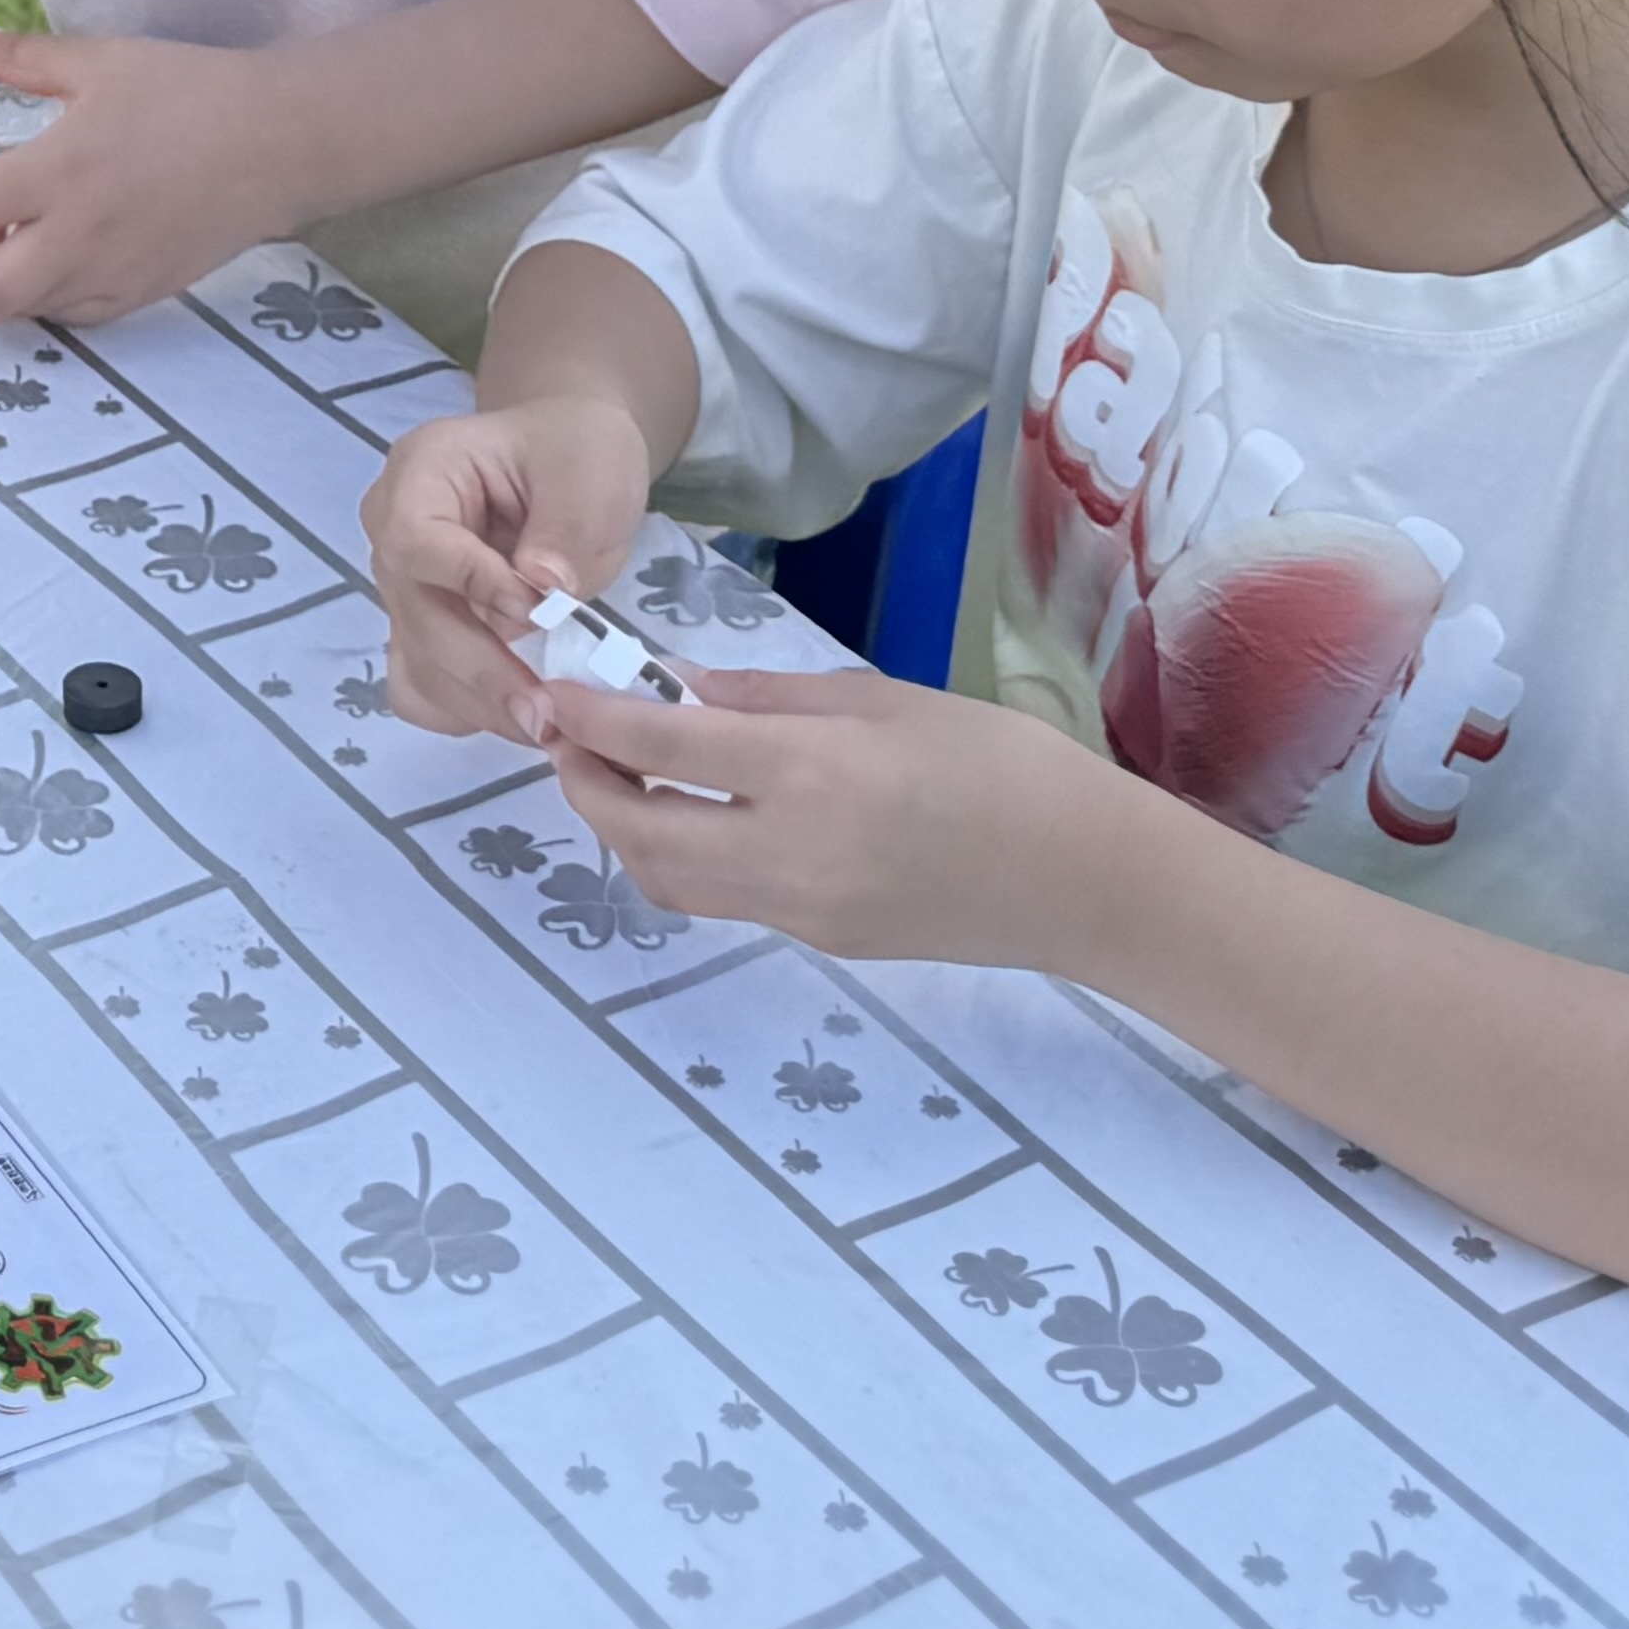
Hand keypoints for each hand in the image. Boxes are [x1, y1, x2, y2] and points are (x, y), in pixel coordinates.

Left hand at [0, 18, 292, 323]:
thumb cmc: (194, 92)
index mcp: (60, 174)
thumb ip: (19, 57)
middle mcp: (81, 238)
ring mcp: (114, 273)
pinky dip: (38, 295)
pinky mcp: (144, 292)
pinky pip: (71, 312)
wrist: (284, 141)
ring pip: (26, 310)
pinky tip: (36, 255)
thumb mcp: (99, 63)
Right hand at [360, 386, 657, 737]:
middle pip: (413, 613)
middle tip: (546, 712)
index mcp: (421, 471)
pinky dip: (465, 711)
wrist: (569, 459)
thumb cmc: (577, 451)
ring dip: (478, 702)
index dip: (468, 583)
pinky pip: (422, 687)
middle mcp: (392, 531)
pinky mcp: (423, 630)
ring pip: (415, 662)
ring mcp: (403, 587)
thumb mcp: (590, 467)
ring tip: (548, 723)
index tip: (538, 612)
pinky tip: (518, 714)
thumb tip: (540, 593)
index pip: (416, 538)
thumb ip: (563, 527)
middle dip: (480, 669)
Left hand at [528, 663, 1166, 971]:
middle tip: (563, 735)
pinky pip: (721, 899)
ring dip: (621, 828)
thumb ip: (769, 696)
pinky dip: (679, 857)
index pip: (660, 744)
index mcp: (810, 770)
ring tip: (615, 773)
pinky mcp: (819, 939)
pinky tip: (690, 813)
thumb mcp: (882, 699)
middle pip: (637, 828)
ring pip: (666, 877)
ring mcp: (800, 908)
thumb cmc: (999, 763)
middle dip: (582, 781)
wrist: (1082, 879)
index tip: (547, 690)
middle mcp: (790, 849)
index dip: (588, 717)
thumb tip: (680, 688)